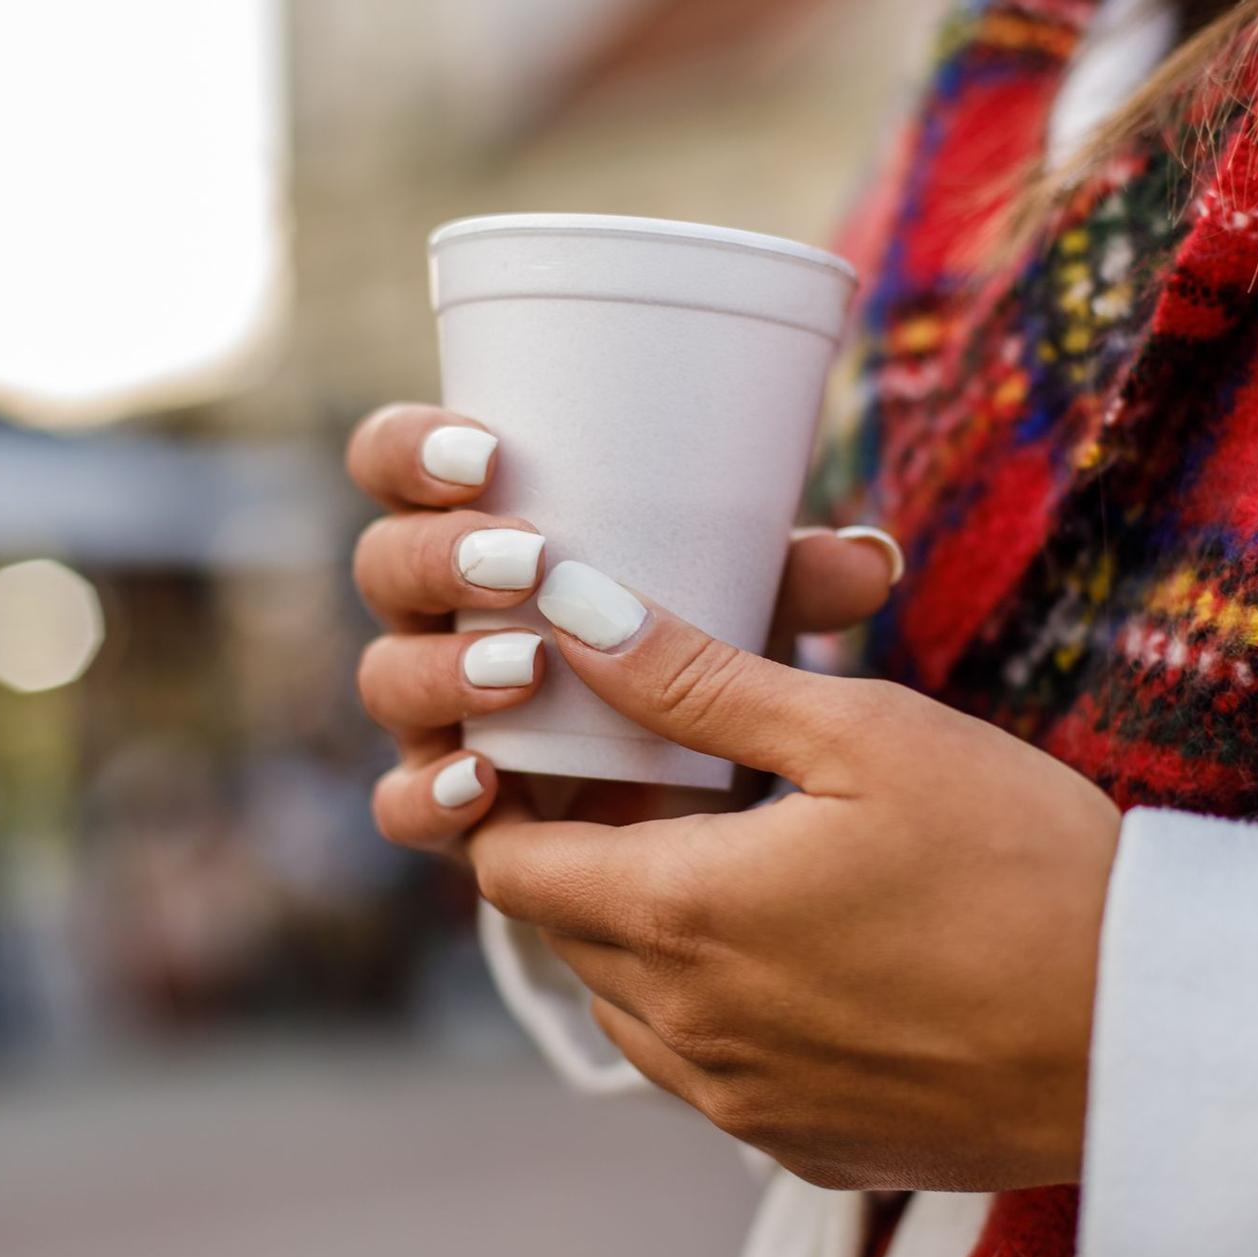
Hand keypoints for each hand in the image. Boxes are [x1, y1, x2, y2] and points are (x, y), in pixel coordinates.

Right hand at [347, 402, 900, 847]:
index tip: (488, 452)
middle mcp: (433, 616)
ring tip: (527, 668)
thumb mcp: (739, 609)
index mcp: (472, 530)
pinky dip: (430, 796)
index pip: (394, 468)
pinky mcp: (445, 803)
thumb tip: (873, 561)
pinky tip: (482, 786)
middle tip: (525, 562)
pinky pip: (401, 805)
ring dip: (444, 670)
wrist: (677, 790)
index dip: (414, 451)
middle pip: (385, 569)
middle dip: (440, 558)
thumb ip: (790, 582)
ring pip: (387, 681)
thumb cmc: (693, 653)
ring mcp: (430, 711)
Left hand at [468, 562, 1120, 1191]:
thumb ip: (698, 682)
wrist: (1155, 1032)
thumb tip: (576, 619)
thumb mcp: (860, 733)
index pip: (510, 865)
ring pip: (630, 1007)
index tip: (568, 754)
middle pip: (566, 932)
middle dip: (585, 857)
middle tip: (668, 787)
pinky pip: (705, 1073)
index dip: (515, 802)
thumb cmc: (1022, 860)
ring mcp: (743, 1103)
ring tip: (741, 865)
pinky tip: (804, 955)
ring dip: (647, 936)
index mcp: (681, 916)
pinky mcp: (802, 1147)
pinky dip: (714, 1010)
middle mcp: (687, 1031)